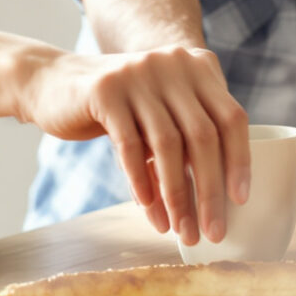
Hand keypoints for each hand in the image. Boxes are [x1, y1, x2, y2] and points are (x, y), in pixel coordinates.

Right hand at [18, 46, 248, 246]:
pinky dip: (141, 181)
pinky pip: (130, 145)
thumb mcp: (161, 110)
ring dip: (177, 195)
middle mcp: (173, 64)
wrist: (55, 83)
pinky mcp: (105, 91)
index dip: (240, 161)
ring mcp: (139, 74)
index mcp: (196, 67)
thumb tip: (219, 197)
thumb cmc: (119, 109)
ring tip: (180, 230)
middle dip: (210, 190)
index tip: (240, 201)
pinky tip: (148, 209)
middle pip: (203, 135)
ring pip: (167, 144)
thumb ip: (189, 133)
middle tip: (213, 231)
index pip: (231, 117)